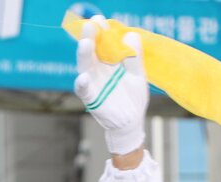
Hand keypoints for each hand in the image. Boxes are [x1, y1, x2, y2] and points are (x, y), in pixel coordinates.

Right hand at [74, 17, 147, 156]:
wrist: (132, 123)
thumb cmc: (133, 98)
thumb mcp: (138, 75)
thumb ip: (134, 58)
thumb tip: (131, 35)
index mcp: (108, 62)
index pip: (103, 43)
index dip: (101, 32)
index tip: (101, 19)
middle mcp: (98, 70)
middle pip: (91, 51)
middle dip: (90, 37)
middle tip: (91, 24)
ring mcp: (93, 84)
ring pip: (84, 67)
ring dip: (83, 55)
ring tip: (86, 43)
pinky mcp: (92, 99)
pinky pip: (84, 91)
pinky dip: (82, 84)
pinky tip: (83, 77)